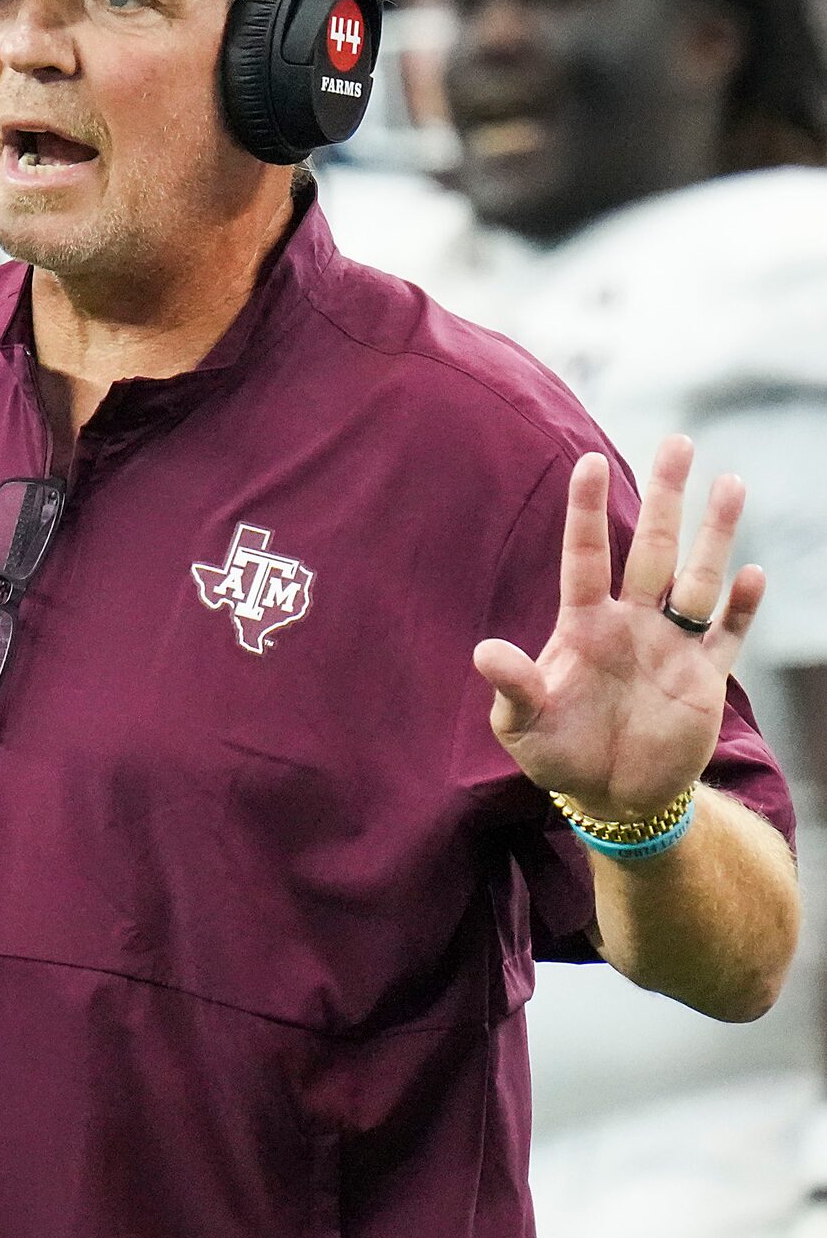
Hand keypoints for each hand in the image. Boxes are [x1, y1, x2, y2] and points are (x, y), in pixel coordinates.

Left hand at [474, 437, 761, 825]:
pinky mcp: (704, 679)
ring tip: (730, 482)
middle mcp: (631, 623)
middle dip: (667, 498)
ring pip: (698, 580)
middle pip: (653, 550)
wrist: (611, 796)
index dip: (588, 511)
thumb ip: (512, 688)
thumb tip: (485, 652)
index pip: (586, 555)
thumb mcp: (523, 727)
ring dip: (716, 535)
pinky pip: (727, 635)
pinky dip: (742, 608)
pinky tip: (752, 573)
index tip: (586, 459)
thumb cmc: (558, 754)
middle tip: (679, 441)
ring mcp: (671, 647)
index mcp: (583, 626)